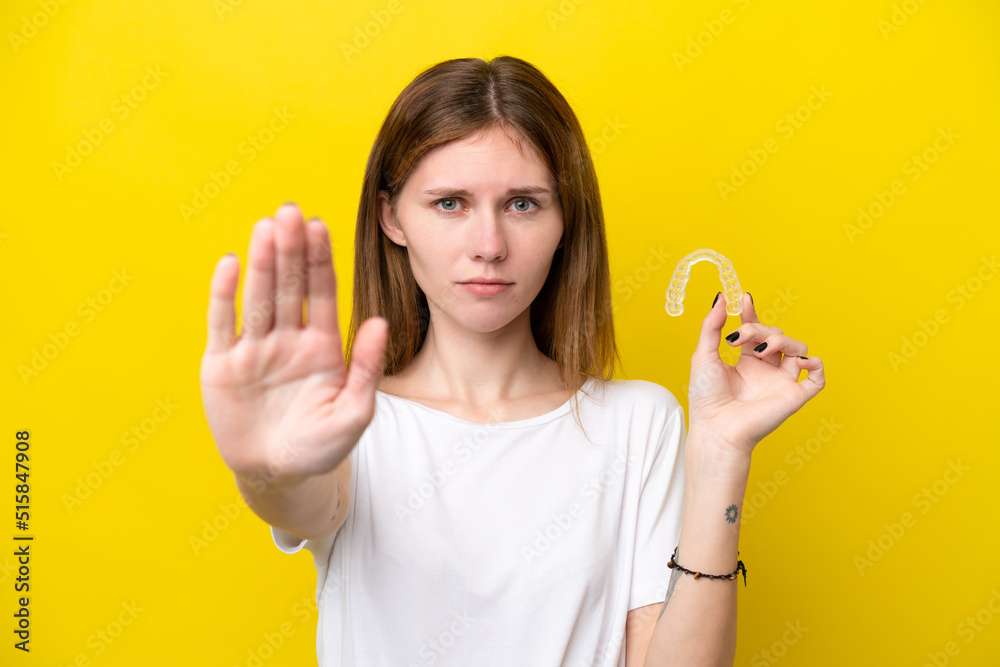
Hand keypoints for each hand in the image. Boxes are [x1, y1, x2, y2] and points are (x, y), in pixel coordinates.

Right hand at [199, 203, 387, 479]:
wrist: (278, 475)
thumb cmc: (320, 446)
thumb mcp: (354, 413)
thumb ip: (365, 368)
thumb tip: (379, 323)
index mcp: (321, 346)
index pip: (321, 293)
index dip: (320, 260)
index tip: (321, 225)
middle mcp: (287, 339)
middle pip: (289, 286)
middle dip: (291, 249)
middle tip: (290, 211)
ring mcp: (254, 349)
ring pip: (258, 297)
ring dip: (262, 263)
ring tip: (266, 227)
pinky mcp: (222, 365)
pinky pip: (223, 324)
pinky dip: (225, 295)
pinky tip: (230, 264)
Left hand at [686, 292, 825, 459]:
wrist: (716, 427)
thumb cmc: (706, 399)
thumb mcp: (703, 356)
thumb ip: (711, 327)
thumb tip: (721, 299)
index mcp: (746, 362)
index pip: (757, 331)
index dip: (753, 313)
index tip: (744, 298)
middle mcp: (766, 371)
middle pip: (776, 335)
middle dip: (759, 328)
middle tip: (739, 338)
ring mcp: (781, 382)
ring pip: (798, 349)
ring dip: (782, 340)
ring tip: (761, 350)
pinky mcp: (794, 396)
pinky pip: (818, 378)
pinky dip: (816, 365)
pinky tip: (799, 360)